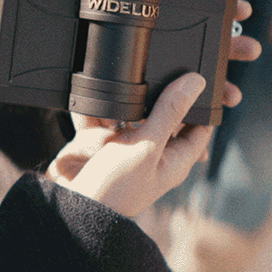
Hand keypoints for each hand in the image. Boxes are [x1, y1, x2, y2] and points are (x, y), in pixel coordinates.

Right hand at [47, 0, 260, 215]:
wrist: (69, 210)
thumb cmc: (114, 190)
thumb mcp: (147, 146)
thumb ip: (170, 111)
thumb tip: (196, 82)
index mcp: (173, 158)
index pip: (199, 125)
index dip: (202, 101)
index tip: (199, 73)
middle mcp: (150, 150)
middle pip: (163, 112)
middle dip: (160, 90)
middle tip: (162, 62)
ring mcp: (122, 145)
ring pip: (129, 108)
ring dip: (125, 93)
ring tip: (125, 72)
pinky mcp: (95, 141)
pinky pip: (98, 112)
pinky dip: (95, 101)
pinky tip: (95, 86)